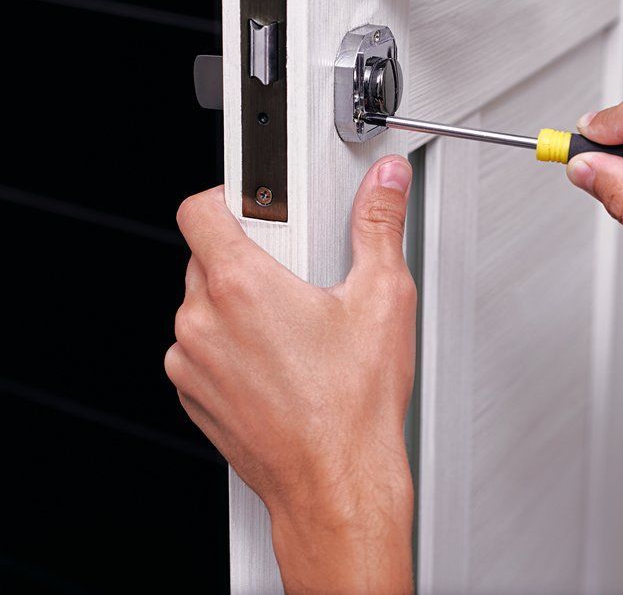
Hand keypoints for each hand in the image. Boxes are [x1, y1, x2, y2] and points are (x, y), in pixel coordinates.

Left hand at [166, 156, 416, 592]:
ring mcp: (192, 363)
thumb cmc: (353, 407)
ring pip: (202, 305)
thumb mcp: (382, 299)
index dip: (227, 196)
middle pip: (206, 257)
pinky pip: (200, 349)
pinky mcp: (194, 395)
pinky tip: (282, 361)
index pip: (199, 208)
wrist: (336, 484)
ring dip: (238, 303)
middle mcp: (203, 321)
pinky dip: (230, 344)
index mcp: (241, 286)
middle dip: (249, 254)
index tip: (257, 205)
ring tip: (294, 324)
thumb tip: (385, 184)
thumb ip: (379, 225)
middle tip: (298, 273)